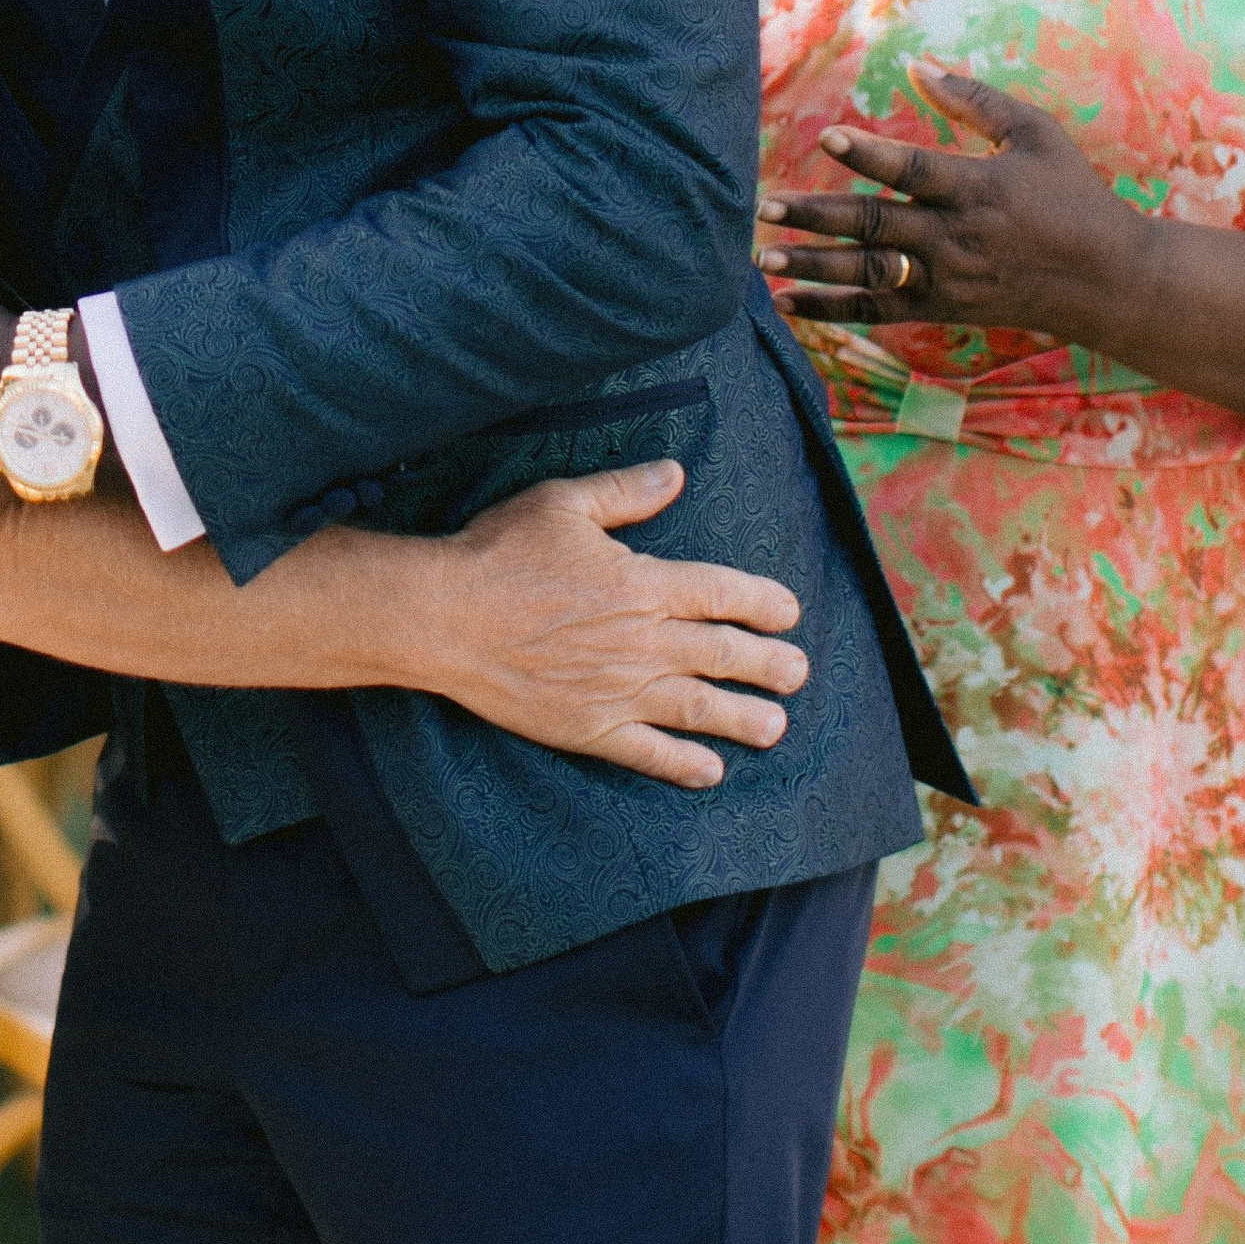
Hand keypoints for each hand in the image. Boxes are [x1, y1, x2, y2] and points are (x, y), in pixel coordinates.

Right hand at [416, 458, 807, 788]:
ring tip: (776, 726)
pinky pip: (649, 753)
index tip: (789, 613)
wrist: (446, 618)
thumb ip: (626, 491)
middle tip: (799, 673)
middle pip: (723, 654)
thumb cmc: (498, 553)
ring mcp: (619, 690)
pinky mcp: (589, 728)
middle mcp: (643, 641)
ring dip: (743, 718)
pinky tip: (710, 770)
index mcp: (643, 583)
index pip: (721, 594)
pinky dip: (684, 764)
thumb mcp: (563, 503)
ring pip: (699, 708)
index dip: (762, 602)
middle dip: (769, 665)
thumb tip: (676, 473)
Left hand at [753, 58, 1142, 340]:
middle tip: (764, 206)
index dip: (870, 153)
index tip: (827, 136)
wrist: (1104, 279)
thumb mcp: (1036, 134)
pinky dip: (830, 308)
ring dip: (813, 266)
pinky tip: (784, 302)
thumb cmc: (1071, 194)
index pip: (914, 169)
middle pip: (876, 225)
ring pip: (869, 272)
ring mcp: (946, 277)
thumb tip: (916, 65)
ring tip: (760, 256)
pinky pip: (877, 311)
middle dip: (817, 216)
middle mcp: (956, 236)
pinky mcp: (941, 307)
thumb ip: (974, 100)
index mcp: (978, 187)